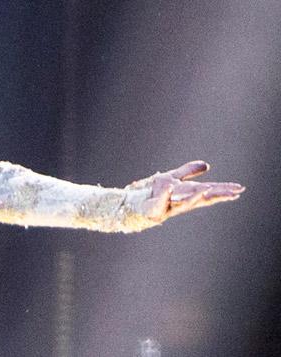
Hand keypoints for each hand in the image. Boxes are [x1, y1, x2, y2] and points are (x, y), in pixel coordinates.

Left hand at [127, 161, 244, 222]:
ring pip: (184, 203)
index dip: (223, 191)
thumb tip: (206, 165)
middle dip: (217, 195)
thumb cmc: (154, 192)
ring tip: (208, 189)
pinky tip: (170, 186)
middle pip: (201, 199)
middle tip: (235, 193)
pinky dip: (165, 194)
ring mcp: (167, 206)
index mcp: (186, 194)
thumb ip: (188, 172)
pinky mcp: (154, 208)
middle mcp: (180, 202)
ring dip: (195, 196)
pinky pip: (160, 200)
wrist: (133, 204)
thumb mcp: (172, 178)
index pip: (208, 192)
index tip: (239, 189)